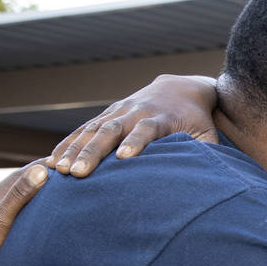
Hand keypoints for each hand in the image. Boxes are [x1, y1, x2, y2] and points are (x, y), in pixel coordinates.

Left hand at [0, 164, 47, 265]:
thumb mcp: (0, 219)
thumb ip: (19, 196)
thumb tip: (41, 170)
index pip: (19, 175)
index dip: (40, 166)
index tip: (59, 160)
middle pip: (14, 187)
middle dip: (35, 180)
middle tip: (56, 175)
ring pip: (9, 204)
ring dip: (26, 198)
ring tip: (42, 196)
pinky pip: (5, 219)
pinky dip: (18, 215)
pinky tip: (20, 221)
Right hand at [47, 75, 218, 176]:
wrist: (181, 88)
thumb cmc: (196, 120)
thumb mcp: (207, 134)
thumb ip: (207, 152)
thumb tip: (214, 176)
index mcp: (161, 118)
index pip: (146, 129)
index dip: (137, 142)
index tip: (124, 158)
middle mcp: (136, 112)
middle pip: (112, 130)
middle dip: (94, 152)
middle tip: (78, 173)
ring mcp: (119, 112)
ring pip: (92, 129)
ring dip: (74, 149)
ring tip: (58, 170)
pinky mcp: (108, 115)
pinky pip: (83, 129)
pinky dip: (67, 144)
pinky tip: (52, 161)